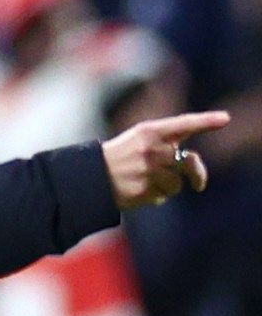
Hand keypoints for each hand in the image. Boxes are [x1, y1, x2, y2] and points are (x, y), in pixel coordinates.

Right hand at [103, 109, 229, 208]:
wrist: (91, 174)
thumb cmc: (121, 155)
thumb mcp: (140, 138)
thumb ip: (167, 143)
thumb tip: (194, 161)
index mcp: (149, 131)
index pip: (183, 123)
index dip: (206, 120)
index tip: (225, 118)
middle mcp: (151, 148)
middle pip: (191, 161)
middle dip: (198, 174)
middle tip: (199, 184)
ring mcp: (149, 170)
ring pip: (178, 183)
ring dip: (169, 186)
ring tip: (149, 183)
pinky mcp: (145, 190)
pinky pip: (164, 196)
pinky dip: (157, 196)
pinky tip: (141, 190)